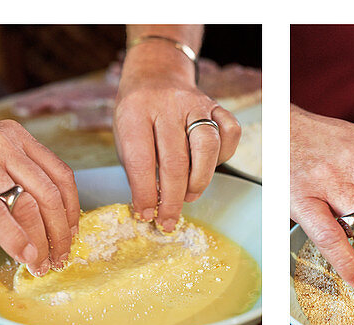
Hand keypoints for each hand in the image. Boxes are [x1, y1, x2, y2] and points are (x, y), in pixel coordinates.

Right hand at [0, 121, 79, 275]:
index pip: (60, 174)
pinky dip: (14, 239)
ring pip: (26, 206)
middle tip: (59, 258)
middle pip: (48, 194)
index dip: (72, 211)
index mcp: (14, 136)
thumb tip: (55, 224)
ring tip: (41, 263)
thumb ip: (22, 182)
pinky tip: (24, 254)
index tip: (71, 235)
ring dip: (40, 242)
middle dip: (59, 233)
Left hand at [114, 43, 239, 229]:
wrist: (155, 75)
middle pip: (176, 160)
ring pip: (207, 147)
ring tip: (188, 196)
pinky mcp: (216, 105)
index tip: (146, 214)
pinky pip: (229, 134)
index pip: (142, 160)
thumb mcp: (124, 136)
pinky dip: (222, 157)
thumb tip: (151, 208)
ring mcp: (195, 103)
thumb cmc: (137, 115)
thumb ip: (137, 169)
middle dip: (172, 199)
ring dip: (199, 181)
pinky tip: (207, 167)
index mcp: (136, 112)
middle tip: (168, 219)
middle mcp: (168, 104)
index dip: (145, 193)